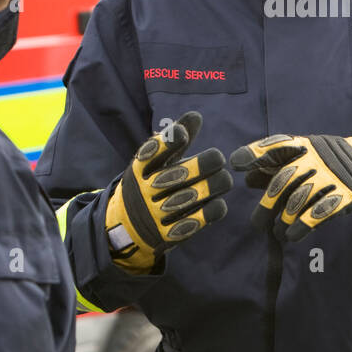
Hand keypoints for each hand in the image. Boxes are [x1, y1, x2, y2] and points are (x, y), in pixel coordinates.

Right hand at [105, 111, 230, 272]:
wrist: (126, 229)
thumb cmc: (149, 184)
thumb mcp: (154, 163)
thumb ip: (174, 140)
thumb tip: (195, 116)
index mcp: (139, 169)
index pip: (150, 153)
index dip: (166, 142)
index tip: (183, 134)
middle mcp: (144, 191)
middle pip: (177, 175)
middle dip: (204, 164)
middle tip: (219, 157)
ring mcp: (154, 214)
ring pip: (190, 197)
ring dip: (213, 186)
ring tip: (225, 179)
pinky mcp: (167, 235)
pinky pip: (196, 221)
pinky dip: (212, 209)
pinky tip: (219, 202)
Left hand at [229, 133, 351, 241]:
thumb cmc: (331, 164)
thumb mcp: (306, 160)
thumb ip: (276, 168)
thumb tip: (246, 179)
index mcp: (306, 146)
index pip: (278, 145)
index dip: (257, 152)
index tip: (237, 163)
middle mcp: (318, 158)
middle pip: (286, 177)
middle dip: (269, 202)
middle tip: (257, 223)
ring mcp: (334, 176)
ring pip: (302, 196)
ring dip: (286, 217)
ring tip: (277, 233)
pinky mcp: (348, 194)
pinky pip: (323, 210)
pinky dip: (305, 224)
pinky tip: (293, 236)